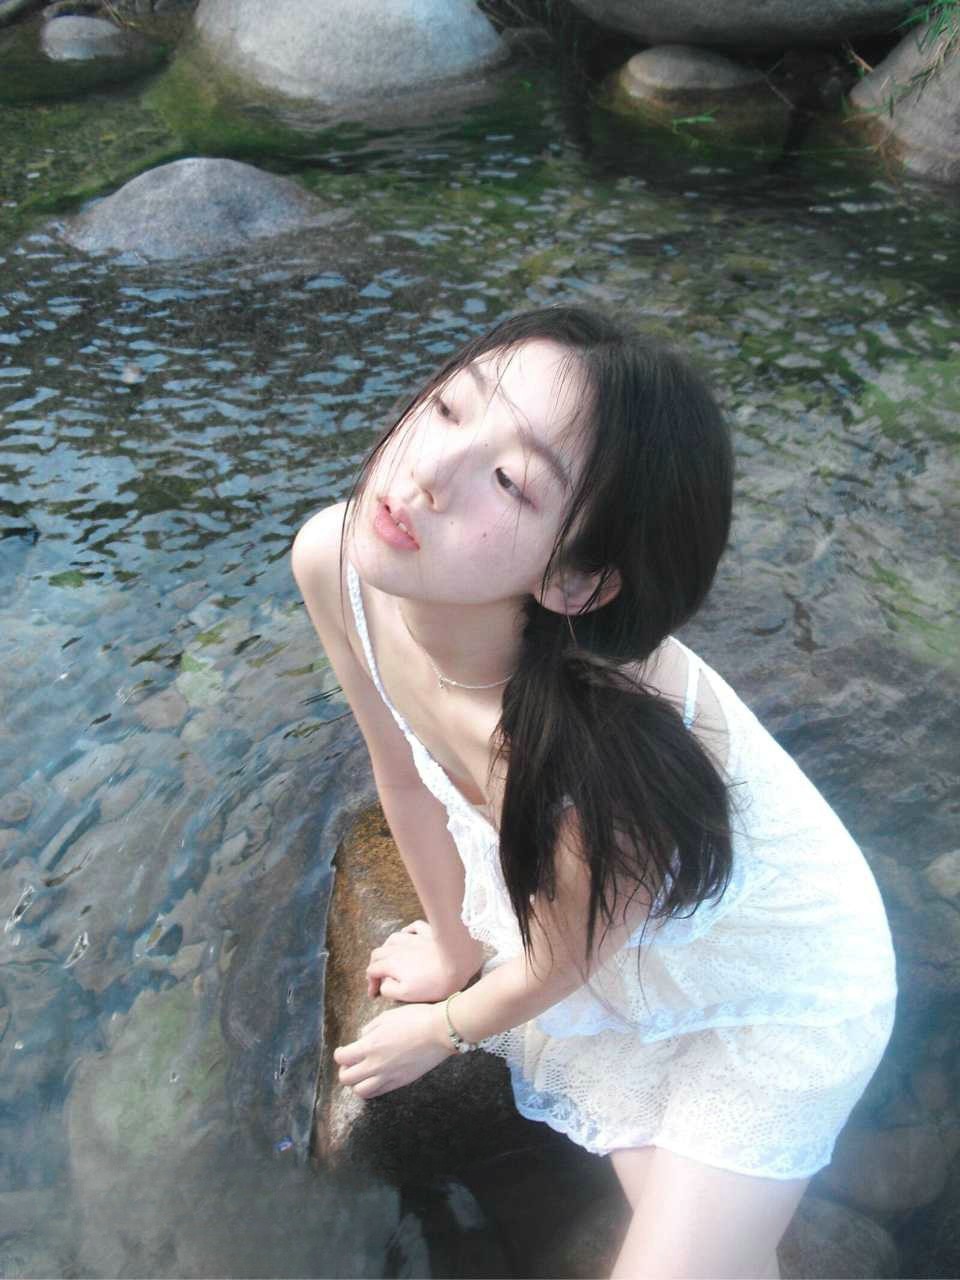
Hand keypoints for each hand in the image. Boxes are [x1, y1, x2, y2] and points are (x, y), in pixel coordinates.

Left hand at [333, 1002, 453, 1098]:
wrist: (440, 1031)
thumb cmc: (416, 1018)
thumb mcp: (387, 1016)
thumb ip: (370, 1029)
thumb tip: (362, 1037)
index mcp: (370, 1045)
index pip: (342, 1058)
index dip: (340, 1054)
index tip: (343, 1051)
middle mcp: (376, 1064)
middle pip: (347, 1079)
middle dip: (345, 1071)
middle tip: (350, 1064)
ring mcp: (389, 1076)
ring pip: (361, 1091)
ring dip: (357, 1083)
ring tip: (363, 1074)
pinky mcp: (401, 1082)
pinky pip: (379, 1092)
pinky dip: (373, 1088)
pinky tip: (377, 1078)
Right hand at [366, 919, 482, 1002]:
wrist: (457, 964)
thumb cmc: (433, 982)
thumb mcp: (406, 994)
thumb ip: (389, 989)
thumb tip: (384, 984)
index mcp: (391, 964)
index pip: (372, 970)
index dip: (371, 983)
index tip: (374, 994)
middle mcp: (398, 948)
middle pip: (378, 953)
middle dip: (375, 965)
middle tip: (379, 977)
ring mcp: (413, 938)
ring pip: (392, 938)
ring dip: (387, 948)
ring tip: (389, 957)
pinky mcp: (428, 933)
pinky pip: (414, 927)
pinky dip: (407, 931)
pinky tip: (408, 935)